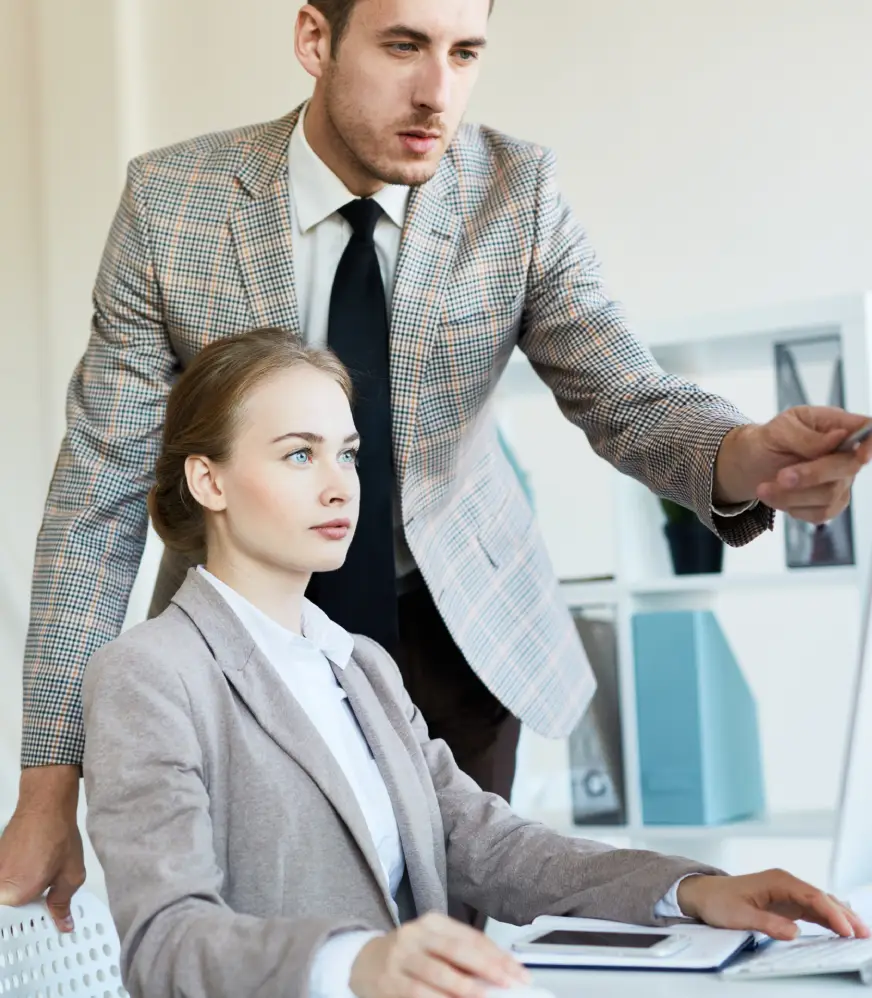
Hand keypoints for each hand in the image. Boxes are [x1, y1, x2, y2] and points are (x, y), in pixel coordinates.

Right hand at [0, 766, 84, 931]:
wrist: (44, 806)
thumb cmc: (57, 834)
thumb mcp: (71, 874)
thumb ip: (62, 904)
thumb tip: (62, 924)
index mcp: (16, 894)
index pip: (24, 922)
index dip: (39, 920)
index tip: (49, 917)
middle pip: (14, 909)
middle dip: (31, 904)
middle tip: (46, 890)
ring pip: (9, 894)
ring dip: (23, 889)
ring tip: (40, 873)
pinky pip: (5, 880)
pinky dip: (17, 877)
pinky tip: (31, 866)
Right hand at [350, 912, 529, 997]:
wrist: (363, 962)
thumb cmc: (409, 955)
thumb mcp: (434, 946)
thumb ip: (463, 957)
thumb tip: (500, 973)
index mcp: (434, 922)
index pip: (472, 937)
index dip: (498, 956)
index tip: (519, 974)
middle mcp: (417, 933)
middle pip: (457, 949)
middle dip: (487, 967)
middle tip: (508, 983)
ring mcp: (401, 956)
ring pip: (437, 971)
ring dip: (464, 986)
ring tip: (484, 996)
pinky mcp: (388, 980)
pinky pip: (417, 992)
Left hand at [677, 870, 870, 940]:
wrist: (703, 894)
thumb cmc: (719, 901)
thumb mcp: (740, 915)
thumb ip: (767, 923)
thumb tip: (794, 932)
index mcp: (777, 881)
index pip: (812, 896)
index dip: (831, 913)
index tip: (846, 930)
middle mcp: (785, 883)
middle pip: (821, 898)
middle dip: (844, 914)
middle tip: (864, 934)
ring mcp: (787, 892)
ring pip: (820, 903)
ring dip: (840, 916)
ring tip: (860, 932)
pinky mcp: (785, 902)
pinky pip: (812, 909)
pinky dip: (828, 918)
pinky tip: (840, 927)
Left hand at [714, 406, 871, 522]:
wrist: (751, 464)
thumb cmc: (769, 440)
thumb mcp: (780, 429)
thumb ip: (807, 435)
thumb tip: (838, 436)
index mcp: (837, 425)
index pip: (868, 428)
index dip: (871, 443)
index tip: (860, 455)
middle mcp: (845, 453)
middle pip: (848, 467)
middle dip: (811, 475)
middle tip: (781, 477)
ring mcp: (840, 480)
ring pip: (831, 494)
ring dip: (792, 495)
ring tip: (765, 488)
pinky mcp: (830, 503)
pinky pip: (821, 513)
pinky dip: (793, 508)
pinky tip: (778, 497)